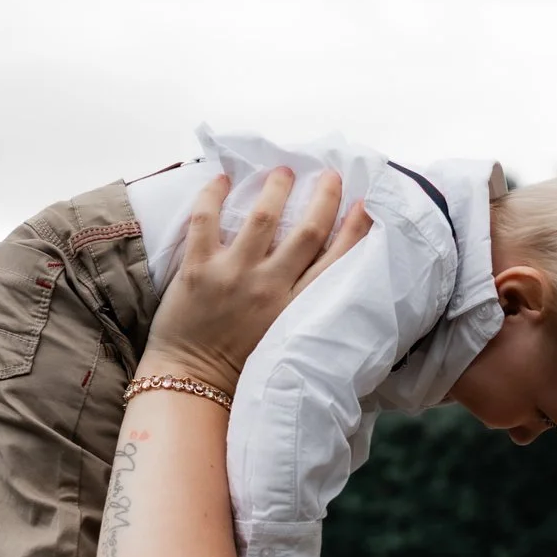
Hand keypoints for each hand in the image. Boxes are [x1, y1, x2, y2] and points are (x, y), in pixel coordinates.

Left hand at [139, 168, 373, 392]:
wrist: (192, 385)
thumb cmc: (239, 371)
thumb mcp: (285, 342)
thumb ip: (303, 313)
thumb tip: (323, 283)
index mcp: (295, 308)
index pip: (335, 262)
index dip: (354, 230)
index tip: (364, 205)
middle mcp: (269, 287)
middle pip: (307, 232)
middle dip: (324, 197)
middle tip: (330, 174)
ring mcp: (233, 275)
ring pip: (263, 217)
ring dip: (277, 187)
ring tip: (283, 171)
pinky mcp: (197, 270)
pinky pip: (205, 220)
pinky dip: (213, 194)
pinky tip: (223, 179)